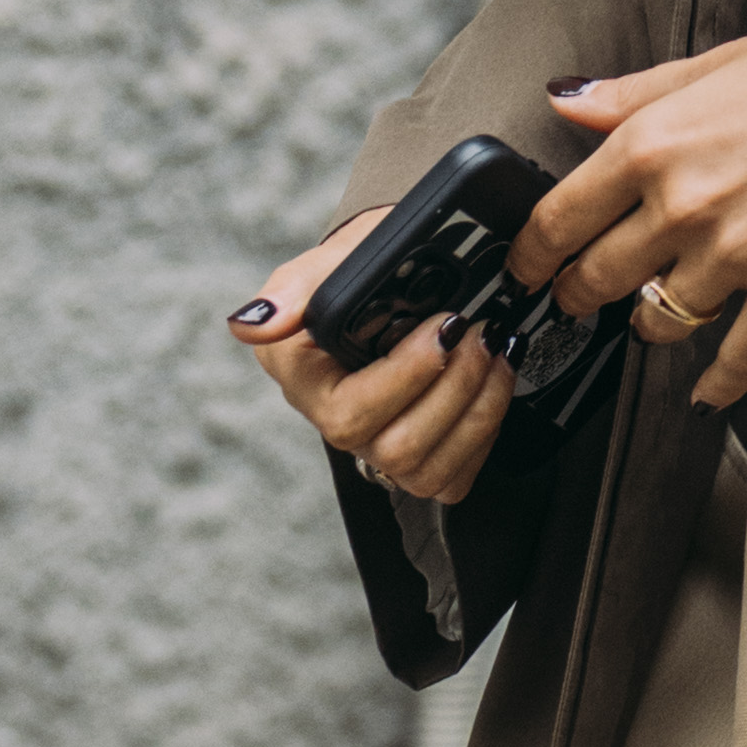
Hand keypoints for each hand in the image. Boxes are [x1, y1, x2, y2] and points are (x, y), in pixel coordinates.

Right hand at [226, 203, 515, 506]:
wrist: (391, 284)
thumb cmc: (355, 274)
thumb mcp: (321, 267)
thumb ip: (289, 292)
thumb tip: (250, 324)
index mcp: (307, 383)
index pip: (351, 412)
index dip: (406, 378)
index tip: (443, 326)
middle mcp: (340, 426)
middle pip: (397, 449)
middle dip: (454, 391)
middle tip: (482, 334)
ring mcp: (380, 449)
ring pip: (429, 469)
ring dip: (479, 410)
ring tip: (497, 352)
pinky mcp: (419, 461)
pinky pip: (454, 478)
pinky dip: (484, 433)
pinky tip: (495, 385)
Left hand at [524, 16, 746, 409]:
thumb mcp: (717, 62)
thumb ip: (635, 95)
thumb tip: (568, 103)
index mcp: (653, 144)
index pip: (559, 220)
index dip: (529, 256)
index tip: (524, 271)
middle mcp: (682, 205)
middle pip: (597, 279)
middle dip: (579, 295)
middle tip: (577, 300)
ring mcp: (736, 254)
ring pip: (661, 320)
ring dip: (654, 322)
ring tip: (661, 314)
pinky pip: (738, 357)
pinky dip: (719, 383)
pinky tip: (708, 393)